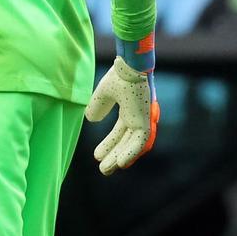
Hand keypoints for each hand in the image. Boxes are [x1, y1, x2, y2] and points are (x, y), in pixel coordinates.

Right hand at [86, 56, 157, 173]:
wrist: (130, 65)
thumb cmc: (119, 74)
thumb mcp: (104, 93)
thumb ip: (98, 106)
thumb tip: (91, 120)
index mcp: (129, 110)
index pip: (119, 133)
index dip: (109, 144)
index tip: (97, 156)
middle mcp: (137, 116)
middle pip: (125, 142)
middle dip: (113, 155)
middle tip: (103, 170)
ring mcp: (142, 118)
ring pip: (132, 145)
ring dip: (119, 158)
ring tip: (107, 169)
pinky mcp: (145, 120)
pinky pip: (140, 141)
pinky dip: (130, 152)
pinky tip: (121, 163)